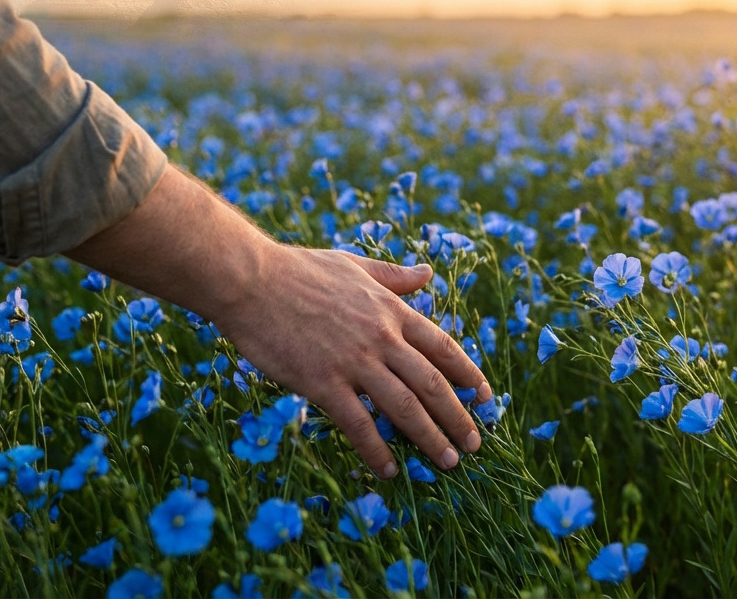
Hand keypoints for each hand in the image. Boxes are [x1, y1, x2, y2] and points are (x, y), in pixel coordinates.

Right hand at [64, 166, 492, 480]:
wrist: (250, 280)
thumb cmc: (298, 270)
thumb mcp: (355, 266)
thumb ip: (394, 277)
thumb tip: (428, 273)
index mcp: (391, 310)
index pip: (443, 348)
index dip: (469, 375)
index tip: (486, 397)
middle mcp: (381, 337)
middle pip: (431, 384)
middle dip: (458, 417)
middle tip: (473, 445)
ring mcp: (354, 361)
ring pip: (404, 407)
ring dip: (430, 438)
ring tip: (448, 462)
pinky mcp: (322, 382)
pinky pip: (358, 423)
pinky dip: (376, 450)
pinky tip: (388, 471)